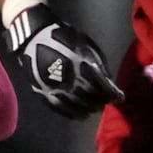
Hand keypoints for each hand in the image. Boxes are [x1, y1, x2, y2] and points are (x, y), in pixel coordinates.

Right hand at [7, 3, 122, 118]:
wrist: (33, 37)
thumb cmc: (64, 38)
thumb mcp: (86, 45)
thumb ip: (98, 64)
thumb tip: (108, 82)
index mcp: (81, 64)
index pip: (102, 86)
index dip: (112, 94)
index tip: (119, 97)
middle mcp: (68, 78)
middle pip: (89, 97)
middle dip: (100, 101)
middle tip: (106, 103)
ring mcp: (54, 87)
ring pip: (75, 106)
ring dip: (88, 109)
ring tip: (94, 110)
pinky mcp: (43, 92)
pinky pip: (59, 108)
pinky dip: (71, 114)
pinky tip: (79, 115)